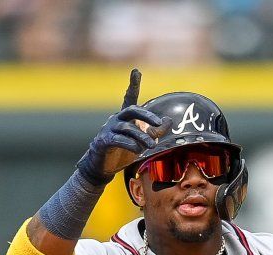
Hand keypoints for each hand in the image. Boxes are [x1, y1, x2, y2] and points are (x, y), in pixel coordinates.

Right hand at [76, 68, 171, 185]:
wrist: (103, 166)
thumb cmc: (123, 150)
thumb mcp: (142, 140)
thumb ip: (155, 131)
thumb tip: (169, 120)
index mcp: (125, 117)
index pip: (129, 98)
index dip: (133, 85)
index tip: (136, 71)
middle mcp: (116, 119)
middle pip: (131, 110)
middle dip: (146, 115)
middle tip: (158, 123)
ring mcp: (109, 129)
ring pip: (128, 129)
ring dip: (142, 137)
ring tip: (152, 146)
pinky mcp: (104, 141)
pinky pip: (118, 140)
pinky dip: (130, 144)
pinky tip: (138, 150)